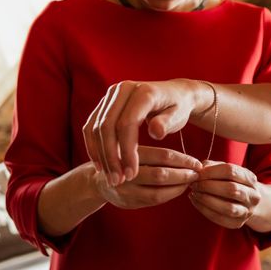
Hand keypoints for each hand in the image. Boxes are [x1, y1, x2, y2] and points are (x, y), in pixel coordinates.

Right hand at [82, 79, 206, 184]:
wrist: (174, 92)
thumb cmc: (178, 107)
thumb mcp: (178, 115)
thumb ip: (167, 123)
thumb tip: (156, 132)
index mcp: (143, 92)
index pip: (127, 123)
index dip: (127, 150)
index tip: (132, 174)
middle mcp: (123, 89)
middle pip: (107, 125)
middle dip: (111, 156)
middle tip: (118, 180)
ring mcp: (111, 95)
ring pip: (96, 127)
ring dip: (100, 154)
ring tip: (111, 177)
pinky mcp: (104, 103)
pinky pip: (91, 126)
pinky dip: (94, 147)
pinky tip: (102, 166)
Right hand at [92, 146, 200, 208]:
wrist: (97, 179)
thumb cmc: (124, 158)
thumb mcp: (133, 147)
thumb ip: (155, 152)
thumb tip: (189, 159)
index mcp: (129, 151)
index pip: (162, 156)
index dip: (183, 160)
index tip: (198, 162)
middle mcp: (125, 172)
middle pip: (161, 175)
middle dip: (183, 174)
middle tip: (198, 172)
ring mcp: (126, 190)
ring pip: (158, 192)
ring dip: (179, 187)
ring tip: (191, 180)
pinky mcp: (128, 203)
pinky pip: (154, 201)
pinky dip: (170, 194)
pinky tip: (179, 188)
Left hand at [188, 161, 261, 228]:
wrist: (247, 202)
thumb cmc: (232, 182)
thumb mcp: (226, 171)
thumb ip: (213, 166)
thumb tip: (198, 168)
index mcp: (250, 178)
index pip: (231, 171)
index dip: (211, 172)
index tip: (196, 173)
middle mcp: (253, 196)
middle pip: (231, 189)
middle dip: (208, 186)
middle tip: (194, 184)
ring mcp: (247, 211)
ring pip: (228, 208)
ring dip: (207, 200)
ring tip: (194, 193)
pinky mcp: (238, 223)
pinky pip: (220, 219)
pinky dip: (205, 210)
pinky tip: (196, 202)